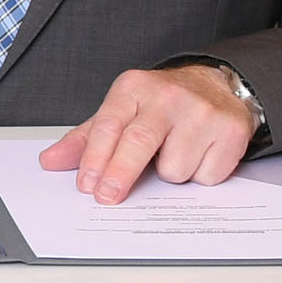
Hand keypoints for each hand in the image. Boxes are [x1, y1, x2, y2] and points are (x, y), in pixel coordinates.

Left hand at [37, 64, 255, 204]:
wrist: (217, 85)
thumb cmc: (161, 104)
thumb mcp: (121, 110)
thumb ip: (87, 138)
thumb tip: (50, 161)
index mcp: (134, 87)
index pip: (108, 125)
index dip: (95, 159)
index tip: (86, 185)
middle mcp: (168, 96)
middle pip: (139, 142)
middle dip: (120, 174)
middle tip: (107, 197)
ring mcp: (202, 113)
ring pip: (175, 168)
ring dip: (169, 175)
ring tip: (172, 154)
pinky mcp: (231, 131)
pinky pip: (206, 176)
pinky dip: (199, 176)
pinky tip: (199, 155)